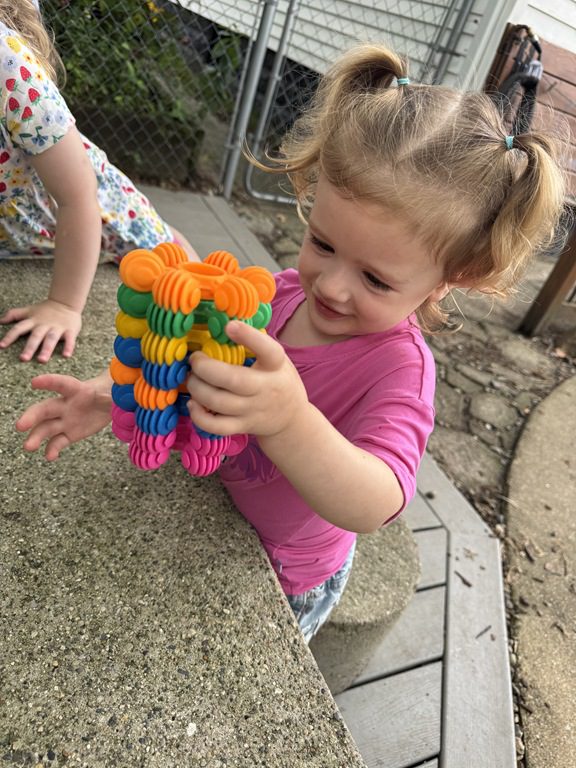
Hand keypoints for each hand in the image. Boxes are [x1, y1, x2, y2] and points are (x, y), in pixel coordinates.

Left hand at [0, 299, 82, 362]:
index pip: (19, 328)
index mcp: (33, 321)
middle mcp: (44, 325)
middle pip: (36, 336)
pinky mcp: (70, 330)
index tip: (2, 346)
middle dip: (29, 347)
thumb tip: (0, 320)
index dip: (10, 336)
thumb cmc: (46, 310)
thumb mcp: (29, 310)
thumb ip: (14, 314)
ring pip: (51, 339)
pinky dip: (69, 347)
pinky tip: (66, 356)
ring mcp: (57, 328)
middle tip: (23, 359)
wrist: (66, 302)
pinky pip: (70, 339)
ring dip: (46, 349)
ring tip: (42, 360)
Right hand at [15, 372, 111, 459]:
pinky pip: (58, 442)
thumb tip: (112, 401)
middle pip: (45, 409)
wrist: (109, 402)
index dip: (48, 382)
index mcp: (76, 390)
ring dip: (36, 437)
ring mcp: (65, 420)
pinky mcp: (69, 433)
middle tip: (20, 426)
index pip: (61, 384)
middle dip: (32, 416)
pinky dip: (52, 449)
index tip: (34, 382)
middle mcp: (65, 405)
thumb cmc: (109, 392)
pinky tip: (49, 457)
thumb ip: (110, 397)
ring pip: (47, 428)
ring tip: (29, 447)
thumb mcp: (113, 392)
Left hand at [187, 321, 308, 438]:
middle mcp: (266, 389)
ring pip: (219, 402)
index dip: (249, 337)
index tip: (229, 326)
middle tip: (195, 359)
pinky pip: (216, 426)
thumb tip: (225, 320)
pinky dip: (199, 416)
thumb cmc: (278, 380)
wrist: (291, 419)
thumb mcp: (278, 360)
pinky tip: (193, 403)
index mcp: (276, 367)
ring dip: (197, 388)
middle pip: (233, 380)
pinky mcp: (242, 426)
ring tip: (192, 378)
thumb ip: (257, 345)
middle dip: (206, 368)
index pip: (269, 351)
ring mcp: (253, 410)